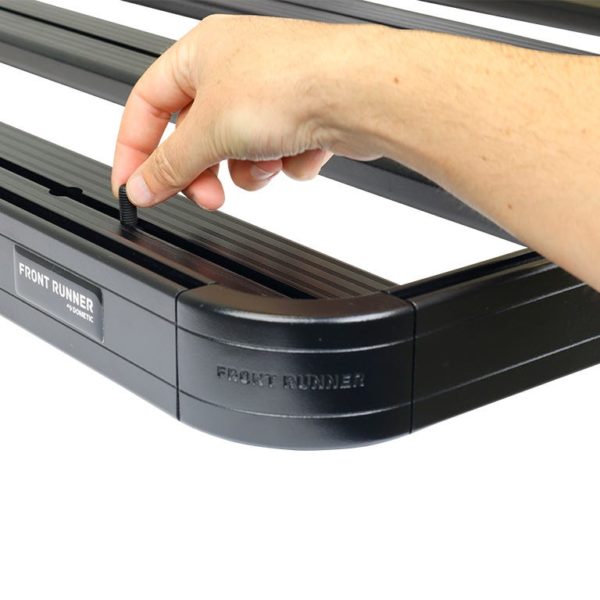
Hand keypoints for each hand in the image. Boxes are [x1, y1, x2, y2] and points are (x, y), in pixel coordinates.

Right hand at [112, 15, 381, 209]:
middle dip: (201, 173)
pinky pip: (272, 157)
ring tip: (266, 160)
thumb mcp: (209, 129)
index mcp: (199, 55)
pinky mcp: (298, 121)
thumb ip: (169, 164)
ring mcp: (268, 97)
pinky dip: (282, 163)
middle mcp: (232, 72)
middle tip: (207, 197)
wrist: (358, 93)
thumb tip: (140, 186)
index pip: (146, 107)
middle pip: (193, 137)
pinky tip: (298, 149)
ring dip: (248, 168)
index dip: (134, 151)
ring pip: (235, 153)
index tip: (133, 188)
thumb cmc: (292, 82)